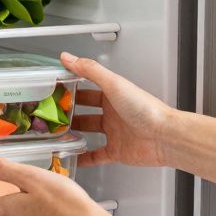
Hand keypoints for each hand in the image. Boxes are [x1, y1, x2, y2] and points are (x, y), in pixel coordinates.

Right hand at [61, 52, 172, 167]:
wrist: (164, 136)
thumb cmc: (144, 108)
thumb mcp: (114, 84)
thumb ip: (90, 70)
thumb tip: (69, 58)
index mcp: (112, 95)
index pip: (87, 89)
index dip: (71, 89)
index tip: (54, 90)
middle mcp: (113, 113)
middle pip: (85, 111)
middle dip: (69, 112)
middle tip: (51, 113)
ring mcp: (114, 132)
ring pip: (89, 131)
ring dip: (74, 132)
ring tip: (57, 133)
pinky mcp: (116, 151)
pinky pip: (96, 155)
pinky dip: (84, 157)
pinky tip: (73, 158)